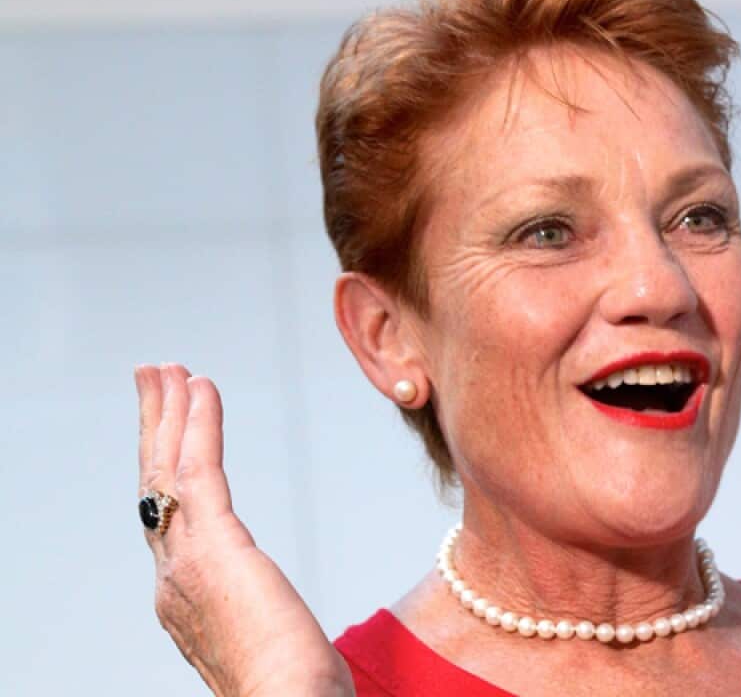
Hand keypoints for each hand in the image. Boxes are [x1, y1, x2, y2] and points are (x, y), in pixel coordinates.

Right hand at [136, 364, 352, 695]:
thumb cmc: (293, 692)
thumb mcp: (270, 643)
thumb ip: (261, 614)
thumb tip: (275, 612)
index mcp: (184, 598)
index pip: (169, 517)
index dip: (166, 468)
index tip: (173, 429)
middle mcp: (173, 577)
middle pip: (154, 485)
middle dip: (156, 427)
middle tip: (154, 378)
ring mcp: (186, 561)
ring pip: (168, 468)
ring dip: (169, 412)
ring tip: (169, 369)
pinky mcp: (217, 546)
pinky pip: (201, 469)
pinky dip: (199, 423)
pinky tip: (201, 387)